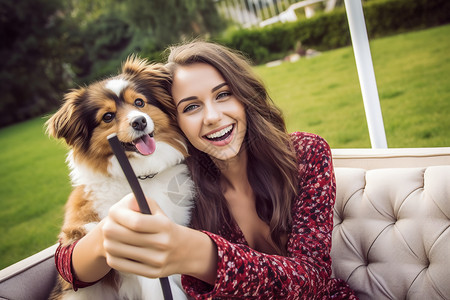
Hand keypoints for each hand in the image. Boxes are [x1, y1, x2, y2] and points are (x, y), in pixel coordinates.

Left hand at [102, 193, 217, 282]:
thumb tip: (126, 203)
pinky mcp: (151, 273)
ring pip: (116, 251)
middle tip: (108, 225)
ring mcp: (157, 260)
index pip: (135, 222)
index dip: (120, 216)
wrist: (187, 251)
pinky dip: (112, 256)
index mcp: (164, 225)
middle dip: (109, 228)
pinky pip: (120, 264)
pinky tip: (116, 250)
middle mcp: (162, 243)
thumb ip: (141, 203)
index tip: (113, 212)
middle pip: (121, 236)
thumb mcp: (158, 212)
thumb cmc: (166, 228)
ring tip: (111, 237)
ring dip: (108, 242)